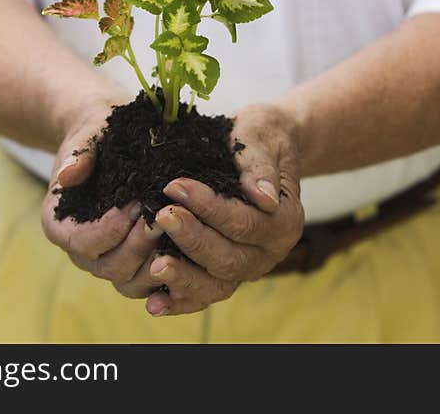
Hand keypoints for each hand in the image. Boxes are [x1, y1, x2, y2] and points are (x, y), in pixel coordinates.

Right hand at [40, 98, 167, 298]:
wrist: (110, 136)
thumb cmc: (97, 132)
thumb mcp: (87, 134)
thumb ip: (79, 154)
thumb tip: (68, 175)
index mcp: (59, 224)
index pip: (81, 242)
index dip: (108, 229)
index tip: (135, 205)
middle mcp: (81, 251)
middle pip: (109, 267)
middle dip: (139, 245)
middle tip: (165, 218)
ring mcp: (108, 259)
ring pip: (131, 281)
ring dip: (158, 262)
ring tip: (181, 234)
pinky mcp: (134, 261)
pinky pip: (150, 280)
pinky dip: (170, 273)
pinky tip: (192, 254)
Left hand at [144, 102, 304, 315]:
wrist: (264, 146)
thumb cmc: (261, 136)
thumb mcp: (261, 136)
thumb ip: (259, 166)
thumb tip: (263, 198)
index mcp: (286, 221)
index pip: (245, 223)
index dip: (209, 208)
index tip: (175, 185)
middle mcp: (270, 252)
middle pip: (229, 259)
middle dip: (192, 240)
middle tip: (161, 217)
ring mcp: (248, 267)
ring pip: (217, 286)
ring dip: (184, 279)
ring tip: (154, 267)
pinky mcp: (226, 273)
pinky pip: (204, 295)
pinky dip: (180, 300)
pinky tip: (154, 303)